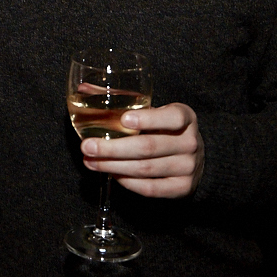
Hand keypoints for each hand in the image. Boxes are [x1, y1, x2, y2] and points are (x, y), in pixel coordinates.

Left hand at [79, 103, 204, 198]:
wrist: (192, 156)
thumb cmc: (165, 128)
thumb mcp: (153, 111)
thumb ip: (122, 99)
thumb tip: (83, 89)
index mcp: (186, 117)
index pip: (172, 117)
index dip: (148, 119)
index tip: (123, 119)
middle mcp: (191, 142)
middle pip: (149, 146)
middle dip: (113, 148)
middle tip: (87, 146)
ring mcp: (188, 167)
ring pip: (146, 169)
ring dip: (113, 166)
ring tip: (90, 162)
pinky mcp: (182, 188)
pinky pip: (150, 188)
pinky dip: (127, 182)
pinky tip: (111, 174)